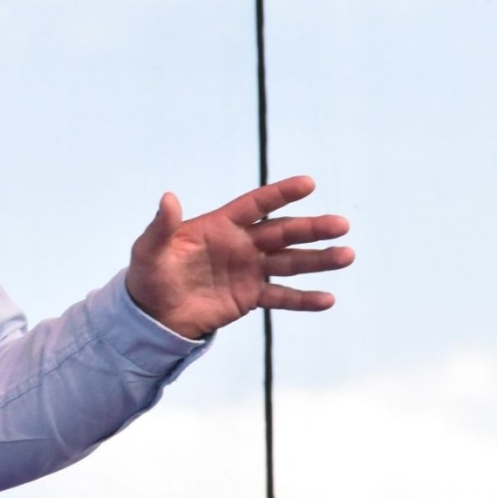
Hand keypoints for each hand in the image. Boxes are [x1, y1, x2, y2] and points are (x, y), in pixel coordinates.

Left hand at [125, 175, 352, 339]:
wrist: (153, 314)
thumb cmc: (149, 275)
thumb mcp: (149, 250)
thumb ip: (162, 226)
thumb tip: (168, 197)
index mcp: (219, 225)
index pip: (255, 205)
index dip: (280, 194)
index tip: (309, 183)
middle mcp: (240, 244)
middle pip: (282, 232)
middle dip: (311, 228)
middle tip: (341, 224)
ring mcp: (248, 270)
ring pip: (290, 262)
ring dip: (318, 260)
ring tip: (347, 255)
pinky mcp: (250, 297)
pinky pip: (282, 297)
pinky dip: (303, 299)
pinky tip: (327, 299)